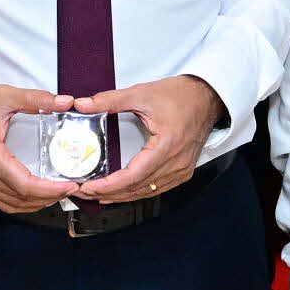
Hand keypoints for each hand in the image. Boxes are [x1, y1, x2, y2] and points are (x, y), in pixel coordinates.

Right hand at [0, 73, 75, 211]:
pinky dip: (20, 203)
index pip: (25, 185)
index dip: (50, 190)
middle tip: (70, 188)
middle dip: (49, 198)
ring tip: (56, 193)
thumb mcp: (3, 95)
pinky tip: (33, 196)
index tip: (70, 185)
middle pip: (21, 199)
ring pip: (11, 204)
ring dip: (36, 203)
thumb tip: (64, 101)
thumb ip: (36, 99)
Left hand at [73, 74, 224, 203]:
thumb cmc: (180, 95)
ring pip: (146, 192)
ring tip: (96, 194)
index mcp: (167, 146)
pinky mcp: (182, 171)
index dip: (109, 185)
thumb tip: (83, 104)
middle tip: (83, 192)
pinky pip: (156, 188)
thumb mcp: (142, 93)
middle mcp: (176, 163)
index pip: (134, 175)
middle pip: (137, 188)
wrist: (207, 97)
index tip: (89, 187)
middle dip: (108, 193)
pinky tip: (121, 192)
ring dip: (121, 196)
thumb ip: (110, 100)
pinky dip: (136, 192)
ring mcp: (181, 170)